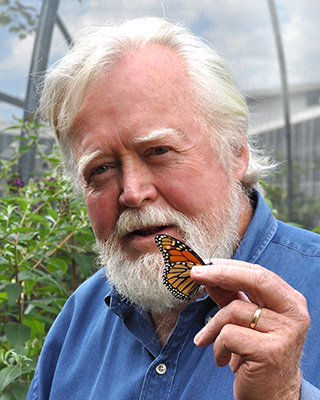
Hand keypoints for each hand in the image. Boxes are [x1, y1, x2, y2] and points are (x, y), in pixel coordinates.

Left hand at [190, 259, 309, 399]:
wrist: (272, 397)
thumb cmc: (256, 354)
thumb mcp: (243, 320)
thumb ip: (229, 296)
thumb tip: (206, 273)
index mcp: (290, 300)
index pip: (257, 272)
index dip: (228, 266)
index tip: (204, 264)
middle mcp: (294, 312)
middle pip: (254, 279)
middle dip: (220, 273)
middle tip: (195, 273)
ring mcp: (286, 332)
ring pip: (234, 310)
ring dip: (212, 327)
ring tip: (207, 340)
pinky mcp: (272, 351)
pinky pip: (229, 335)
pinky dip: (218, 347)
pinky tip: (224, 360)